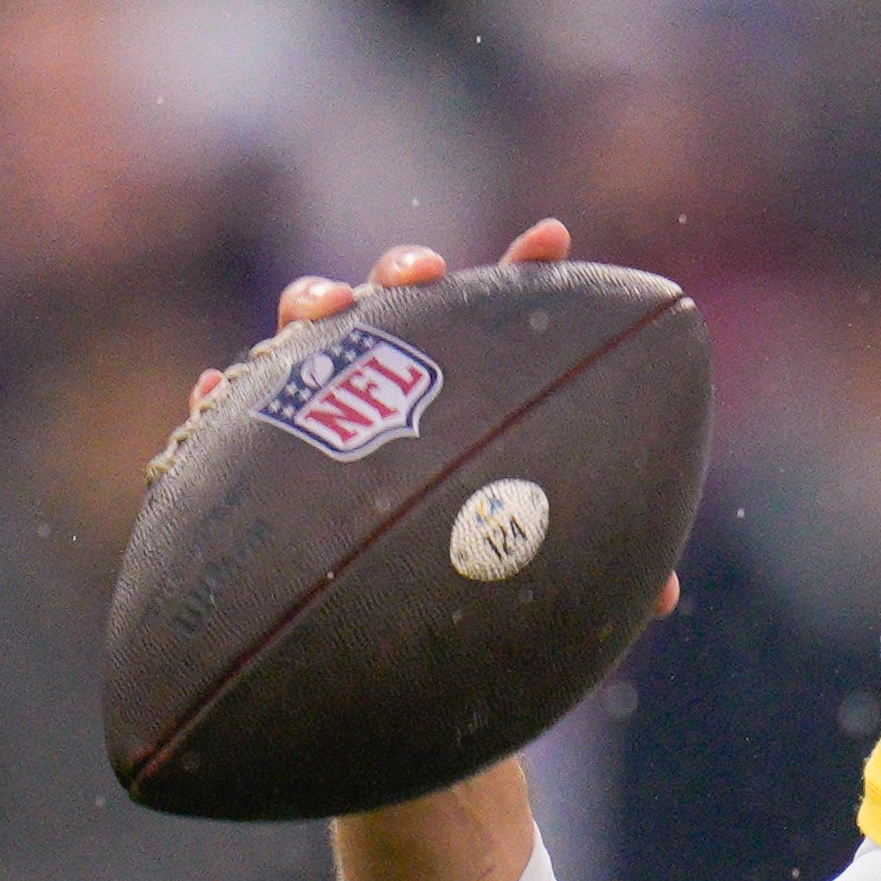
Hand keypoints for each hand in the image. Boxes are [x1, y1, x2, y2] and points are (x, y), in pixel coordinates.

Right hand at [160, 217, 677, 620]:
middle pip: (394, 302)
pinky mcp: (251, 451)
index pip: (497, 315)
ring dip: (312, 305)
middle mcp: (389, 385)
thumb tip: (664, 596)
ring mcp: (317, 408)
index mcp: (462, 390)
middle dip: (402, 271)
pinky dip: (221, 396)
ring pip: (307, 334)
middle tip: (420, 276)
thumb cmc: (465, 582)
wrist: (368, 640)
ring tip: (325, 310)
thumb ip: (587, 564)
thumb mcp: (531, 569)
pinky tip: (215, 391)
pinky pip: (224, 418)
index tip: (554, 240)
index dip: (525, 271)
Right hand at [185, 216, 574, 415]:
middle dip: (322, 298)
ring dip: (266, 346)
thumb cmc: (451, 425)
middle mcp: (336, 355)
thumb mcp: (491, 362)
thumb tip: (554, 227)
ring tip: (287, 336)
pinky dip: (211, 398)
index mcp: (397, 334)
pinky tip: (210, 388)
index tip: (431, 272)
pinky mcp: (253, 442)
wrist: (411, 522)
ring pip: (266, 357)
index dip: (406, 273)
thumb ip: (523, 294)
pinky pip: (219, 418)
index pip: (395, 287)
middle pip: (315, 309)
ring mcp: (289, 396)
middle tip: (343, 305)